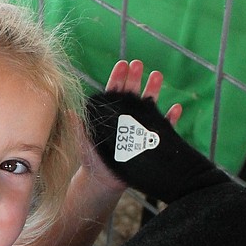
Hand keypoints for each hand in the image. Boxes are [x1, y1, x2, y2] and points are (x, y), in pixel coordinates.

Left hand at [84, 60, 181, 192]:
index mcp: (109, 115)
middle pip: (131, 95)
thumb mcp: (83, 142)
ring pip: (149, 105)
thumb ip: (78, 127)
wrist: (104, 182)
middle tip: (138, 64)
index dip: (117, 78)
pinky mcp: (150, 141)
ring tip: (157, 75)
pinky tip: (176, 109)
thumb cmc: (91, 160)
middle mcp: (125, 118)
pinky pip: (163, 129)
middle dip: (135, 78)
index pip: (113, 93)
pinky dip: (170, 119)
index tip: (122, 64)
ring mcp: (139, 128)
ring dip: (153, 90)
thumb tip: (70, 110)